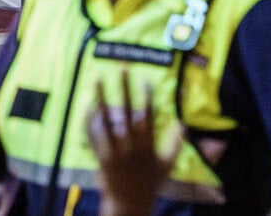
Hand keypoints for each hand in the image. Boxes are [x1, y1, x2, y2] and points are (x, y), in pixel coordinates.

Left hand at [86, 73, 183, 214]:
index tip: (146, 78)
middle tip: (121, 68)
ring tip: (97, 79)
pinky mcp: (100, 157)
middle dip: (124, 88)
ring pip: (105, 120)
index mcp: (147, 145)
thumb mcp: (167, 164)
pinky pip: (92, 135)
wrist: (129, 204)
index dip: (146, 95)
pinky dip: (89, 121)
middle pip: (126, 111)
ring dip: (101, 98)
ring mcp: (113, 151)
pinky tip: (88, 105)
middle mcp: (129, 146)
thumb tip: (182, 124)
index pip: (147, 114)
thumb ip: (175, 143)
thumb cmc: (150, 183)